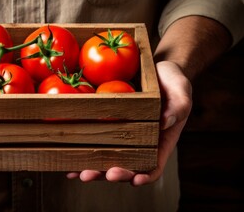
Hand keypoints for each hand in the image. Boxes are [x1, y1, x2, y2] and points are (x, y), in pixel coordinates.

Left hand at [67, 61, 191, 185]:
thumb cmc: (173, 83)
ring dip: (93, 169)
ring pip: (108, 160)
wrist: (156, 70)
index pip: (154, 165)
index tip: (134, 180)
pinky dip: (83, 152)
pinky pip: (96, 142)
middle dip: (110, 174)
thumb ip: (178, 107)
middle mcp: (140, 144)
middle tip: (93, 175)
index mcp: (160, 142)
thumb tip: (166, 122)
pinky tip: (69, 161)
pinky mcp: (109, 127)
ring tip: (78, 173)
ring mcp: (123, 137)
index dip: (144, 176)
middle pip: (126, 167)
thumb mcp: (181, 92)